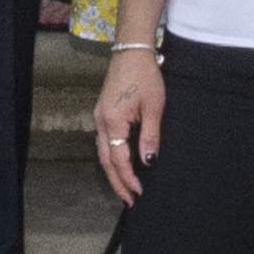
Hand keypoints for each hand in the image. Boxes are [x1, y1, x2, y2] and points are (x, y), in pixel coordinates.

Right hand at [90, 47, 163, 204]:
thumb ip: (150, 136)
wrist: (132, 52)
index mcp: (113, 122)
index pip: (119, 159)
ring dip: (114, 172)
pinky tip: (122, 164)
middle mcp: (101, 122)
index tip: (139, 193)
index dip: (129, 178)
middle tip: (129, 201)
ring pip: (103, 152)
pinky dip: (113, 158)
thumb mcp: (153, 107)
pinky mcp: (103, 113)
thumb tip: (149, 161)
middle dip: (117, 182)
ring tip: (125, 188)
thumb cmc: (145, 77)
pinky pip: (105, 142)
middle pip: (106, 160)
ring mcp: (100, 117)